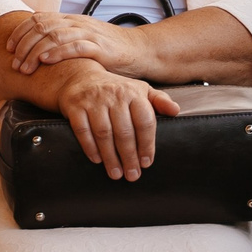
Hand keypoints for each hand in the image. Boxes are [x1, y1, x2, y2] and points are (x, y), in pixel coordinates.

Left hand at [7, 10, 128, 76]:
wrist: (138, 50)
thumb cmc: (108, 48)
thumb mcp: (82, 38)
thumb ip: (63, 38)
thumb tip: (36, 47)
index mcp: (70, 20)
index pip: (38, 19)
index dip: (20, 32)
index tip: (8, 48)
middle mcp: (77, 23)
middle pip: (41, 27)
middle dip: (23, 45)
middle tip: (14, 63)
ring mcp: (88, 33)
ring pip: (54, 36)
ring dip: (34, 52)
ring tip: (24, 67)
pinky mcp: (99, 47)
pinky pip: (74, 46)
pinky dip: (57, 53)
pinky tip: (45, 61)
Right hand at [52, 59, 184, 180]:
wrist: (80, 76)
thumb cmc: (116, 89)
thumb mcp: (140, 89)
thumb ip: (159, 100)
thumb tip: (176, 111)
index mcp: (133, 92)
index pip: (144, 121)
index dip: (147, 144)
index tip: (147, 163)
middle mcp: (114, 95)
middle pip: (124, 131)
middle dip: (129, 156)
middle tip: (132, 175)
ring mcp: (93, 101)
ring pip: (104, 133)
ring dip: (110, 157)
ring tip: (116, 173)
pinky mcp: (75, 107)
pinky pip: (83, 130)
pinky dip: (90, 147)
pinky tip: (97, 160)